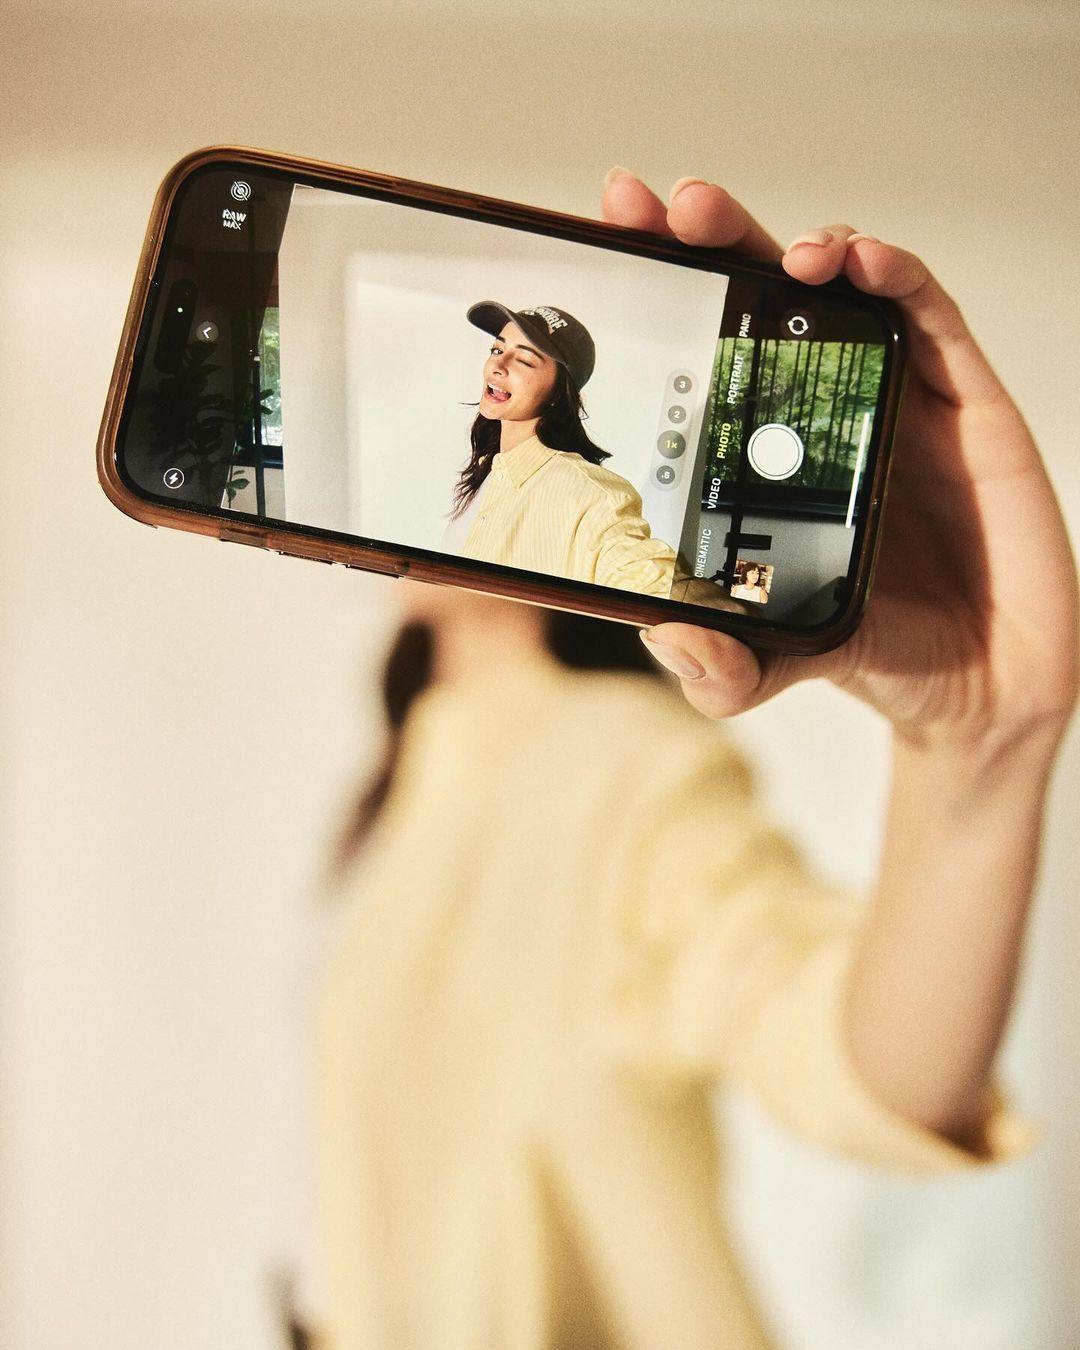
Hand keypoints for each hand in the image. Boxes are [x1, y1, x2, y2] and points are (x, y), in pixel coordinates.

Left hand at [602, 170, 1078, 750]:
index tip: (612, 247)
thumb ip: (720, 664)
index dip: (663, 294)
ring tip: (768, 248)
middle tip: (662, 208)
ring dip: (803, 248)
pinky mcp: (966, 403)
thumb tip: (666, 634)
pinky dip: (896, 277)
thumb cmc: (878, 650)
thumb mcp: (773, 663)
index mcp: (765, 453)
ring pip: (844, 291)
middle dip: (711, 240)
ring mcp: (896, 400)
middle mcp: (823, 411)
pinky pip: (930, 319)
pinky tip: (858, 267)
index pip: (704, 352)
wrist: (979, 685)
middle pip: (760, 298)